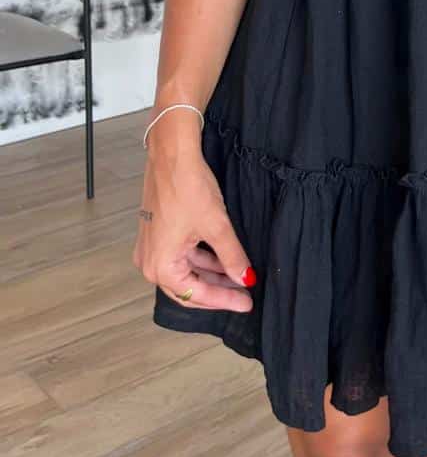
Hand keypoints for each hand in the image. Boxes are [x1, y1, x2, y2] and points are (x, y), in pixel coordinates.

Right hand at [133, 121, 255, 312]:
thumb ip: (232, 257)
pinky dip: (202, 259)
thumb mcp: (216, 226)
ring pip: (186, 271)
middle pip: (188, 287)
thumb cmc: (188, 187)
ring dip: (211, 275)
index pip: (196, 295)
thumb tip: (245, 279)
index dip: (224, 299)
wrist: (172, 154)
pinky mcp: (157, 232)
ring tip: (239, 276)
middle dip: (218, 290)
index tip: (246, 302)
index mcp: (160, 266)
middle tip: (245, 294)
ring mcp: (151, 247)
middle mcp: (150, 261)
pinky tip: (223, 258)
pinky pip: (181, 255)